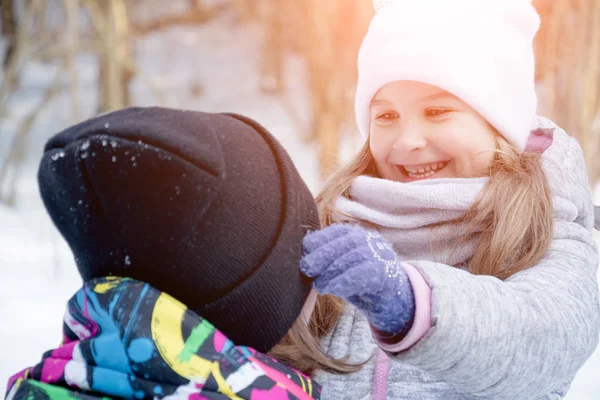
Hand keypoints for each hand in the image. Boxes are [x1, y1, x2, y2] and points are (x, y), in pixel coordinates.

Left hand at [300, 223, 414, 335]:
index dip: (319, 240)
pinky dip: (345, 281)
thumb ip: (326, 261)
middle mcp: (370, 241)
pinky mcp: (386, 273)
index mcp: (357, 235)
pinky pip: (364, 274)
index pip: (336, 231)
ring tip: (319, 285)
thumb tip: (302, 260)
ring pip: (354, 257)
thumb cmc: (359, 283)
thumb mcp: (340, 268)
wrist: (392, 302)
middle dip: (322, 254)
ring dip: (331, 271)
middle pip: (344, 242)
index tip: (304, 252)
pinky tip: (332, 289)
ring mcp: (380, 255)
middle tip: (306, 268)